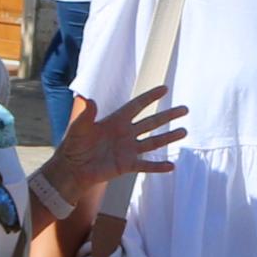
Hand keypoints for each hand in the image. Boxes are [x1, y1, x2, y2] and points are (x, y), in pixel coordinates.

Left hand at [43, 85, 185, 201]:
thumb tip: (89, 100)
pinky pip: (146, 165)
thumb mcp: (79, 127)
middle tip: (184, 109)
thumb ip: (87, 114)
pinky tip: (171, 166)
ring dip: (168, 137)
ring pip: (153, 141)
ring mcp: (128, 149)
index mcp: (116, 121)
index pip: (137, 106)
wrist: (72, 168)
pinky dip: (158, 166)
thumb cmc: (73, 145)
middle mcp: (126, 133)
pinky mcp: (127, 165)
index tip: (164, 88)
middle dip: (168, 115)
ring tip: (183, 132)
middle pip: (151, 122)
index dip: (150, 97)